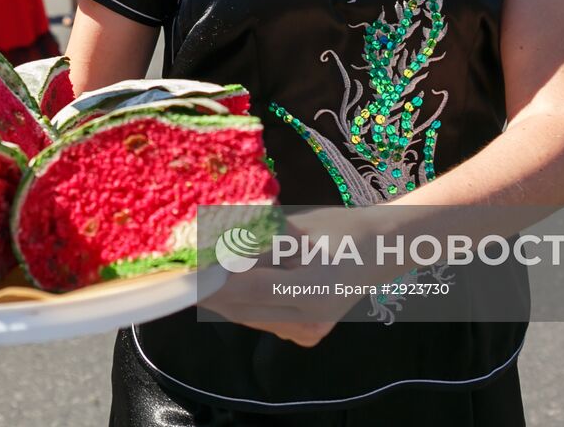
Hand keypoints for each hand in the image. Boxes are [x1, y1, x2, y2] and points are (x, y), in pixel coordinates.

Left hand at [199, 205, 398, 347]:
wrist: (380, 250)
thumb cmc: (339, 228)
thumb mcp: (295, 227)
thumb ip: (255, 240)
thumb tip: (212, 246)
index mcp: (314, 288)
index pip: (250, 287)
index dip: (214, 279)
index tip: (185, 267)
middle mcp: (310, 320)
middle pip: (243, 308)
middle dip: (211, 289)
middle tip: (182, 270)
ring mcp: (308, 333)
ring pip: (248, 316)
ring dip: (224, 297)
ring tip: (202, 273)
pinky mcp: (305, 336)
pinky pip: (262, 319)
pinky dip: (245, 302)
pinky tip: (236, 283)